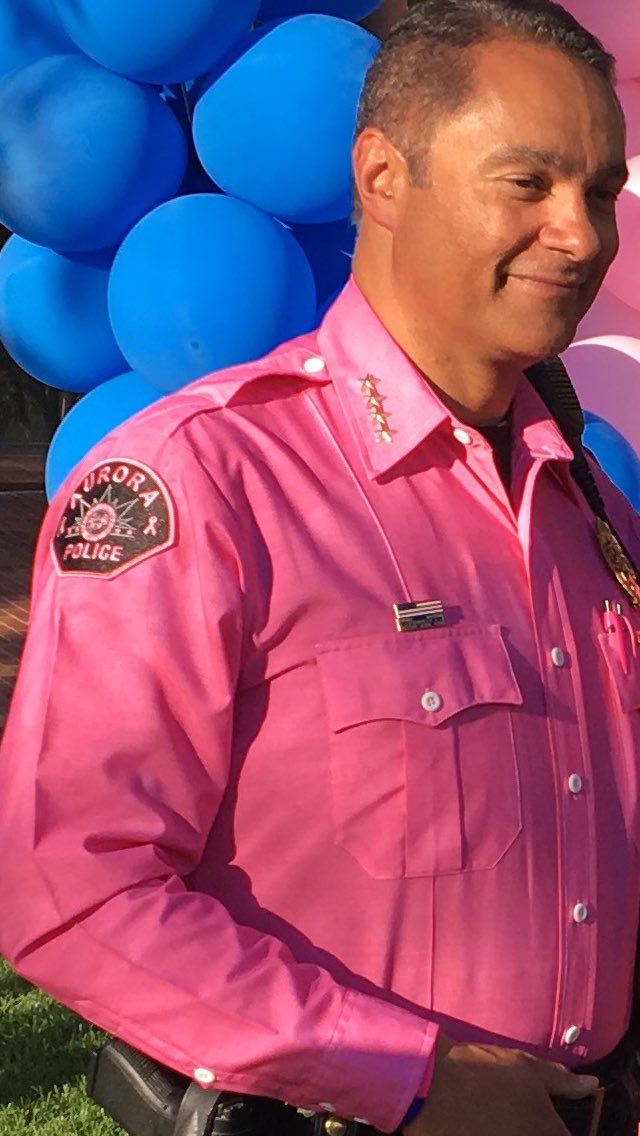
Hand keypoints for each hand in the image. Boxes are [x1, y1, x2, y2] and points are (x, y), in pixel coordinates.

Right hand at [405, 1033, 600, 1135]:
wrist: (432, 1083)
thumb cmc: (481, 1069)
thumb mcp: (525, 1066)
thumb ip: (561, 1081)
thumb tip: (591, 1084)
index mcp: (548, 1130)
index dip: (556, 1130)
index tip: (545, 1122)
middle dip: (533, 1132)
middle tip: (514, 1119)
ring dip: (512, 1133)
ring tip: (495, 1120)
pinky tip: (482, 1127)